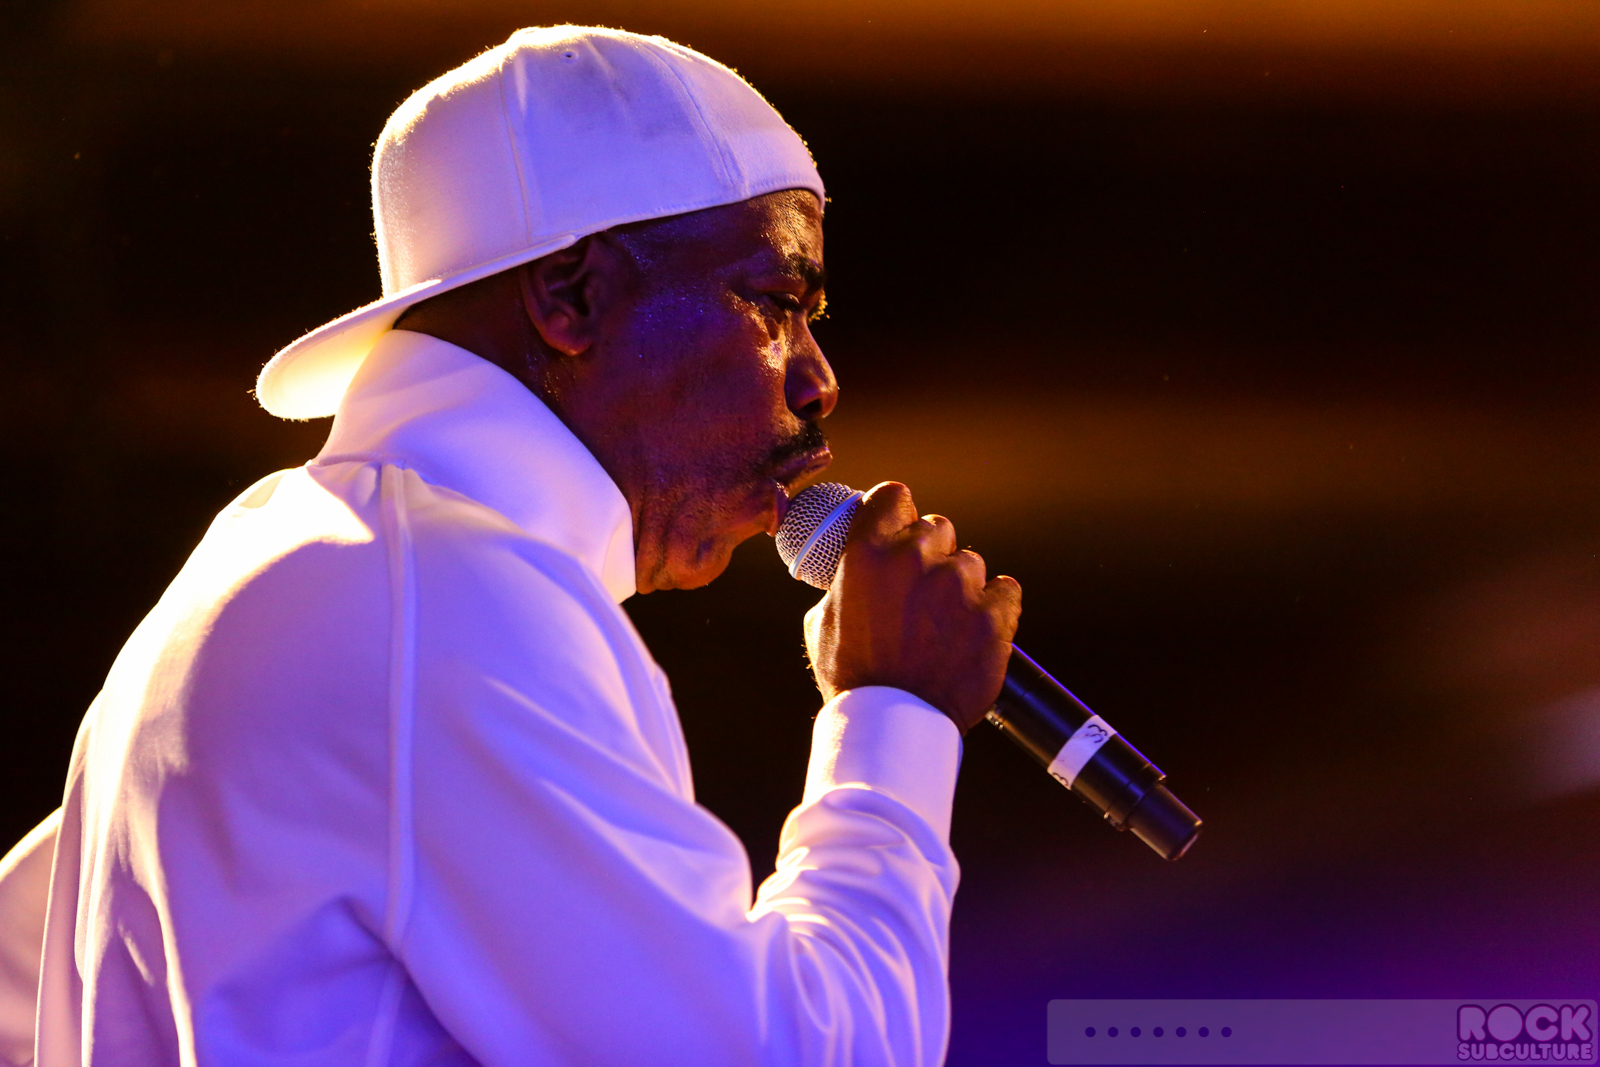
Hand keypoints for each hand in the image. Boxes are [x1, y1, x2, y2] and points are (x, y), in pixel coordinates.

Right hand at [803, 482, 1021, 732]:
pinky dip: (995, 607)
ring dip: (962, 586)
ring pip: (971, 562)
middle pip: (936, 527)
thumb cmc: (854, 677)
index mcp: (866, 554)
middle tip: (921, 592)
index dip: (898, 510)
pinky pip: (1005, 590)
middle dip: (931, 553)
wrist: (895, 725)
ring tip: (944, 625)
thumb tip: (857, 565)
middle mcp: (913, 558)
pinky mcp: (993, 613)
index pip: (893, 495)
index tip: (900, 525)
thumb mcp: (824, 621)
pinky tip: (974, 631)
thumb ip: (846, 581)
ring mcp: (957, 585)